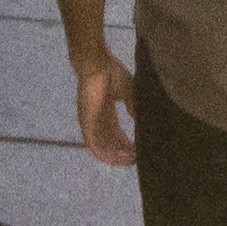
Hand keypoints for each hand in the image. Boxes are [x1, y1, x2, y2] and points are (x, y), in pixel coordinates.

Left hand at [76, 46, 141, 165]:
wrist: (96, 64)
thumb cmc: (110, 73)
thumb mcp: (127, 90)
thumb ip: (132, 105)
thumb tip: (139, 119)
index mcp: (105, 112)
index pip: (115, 133)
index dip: (126, 143)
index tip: (139, 149)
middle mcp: (97, 121)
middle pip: (110, 144)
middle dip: (123, 153)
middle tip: (138, 158)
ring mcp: (90, 124)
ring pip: (103, 148)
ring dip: (117, 157)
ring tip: (132, 160)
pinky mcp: (86, 125)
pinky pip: (94, 146)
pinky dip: (107, 154)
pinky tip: (120, 158)